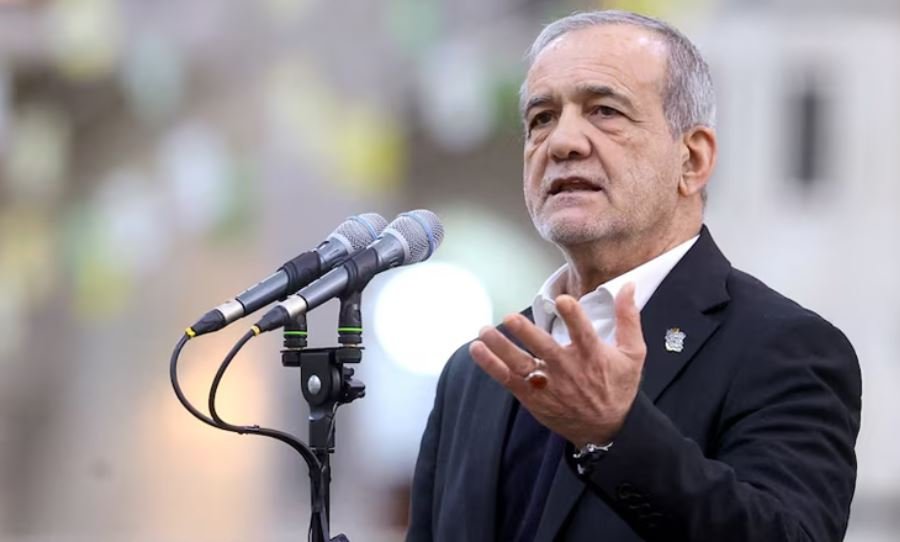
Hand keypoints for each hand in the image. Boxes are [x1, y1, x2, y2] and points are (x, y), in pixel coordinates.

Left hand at [469, 282, 646, 446]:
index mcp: (592, 356)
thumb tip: (628, 286)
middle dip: (526, 333)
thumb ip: (628, 318)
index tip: (562, 300)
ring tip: (485, 330)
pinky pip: (508, 379)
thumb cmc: (618, 387)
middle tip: (510, 318)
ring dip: (501, 347)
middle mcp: (568, 370)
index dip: (573, 316)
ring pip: (521, 364)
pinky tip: (477, 348)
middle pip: (545, 349)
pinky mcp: (533, 397)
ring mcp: (548, 385)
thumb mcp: (633, 353)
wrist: (607, 429)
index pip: (583, 333)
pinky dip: (491, 365)